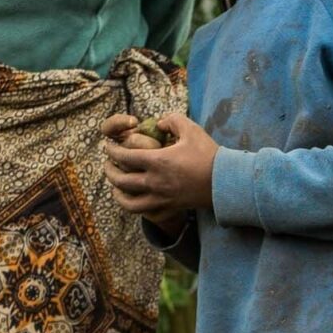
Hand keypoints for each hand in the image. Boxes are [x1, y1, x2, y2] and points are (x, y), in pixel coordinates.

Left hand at [100, 111, 215, 228]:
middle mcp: (155, 182)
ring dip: (117, 193)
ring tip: (115, 186)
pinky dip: (133, 206)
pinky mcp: (170, 207)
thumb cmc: (208, 154)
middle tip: (108, 163)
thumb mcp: (190, 129)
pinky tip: (132, 199)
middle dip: (109, 170)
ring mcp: (161, 198)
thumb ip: (171, 120)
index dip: (112, 151)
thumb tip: (158, 123)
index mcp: (157, 161)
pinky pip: (144, 212)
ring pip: (128, 202)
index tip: (109, 146)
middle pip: (121, 180)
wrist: (225, 181)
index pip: (124, 157)